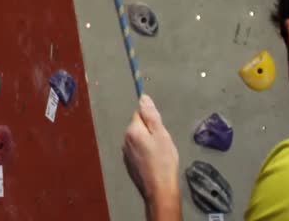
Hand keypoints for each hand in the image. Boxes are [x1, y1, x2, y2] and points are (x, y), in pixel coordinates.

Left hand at [122, 95, 180, 209]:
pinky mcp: (129, 164)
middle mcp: (125, 140)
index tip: (160, 131)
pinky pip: (138, 152)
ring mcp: (126, 153)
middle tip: (162, 143)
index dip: (151, 120)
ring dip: (148, 143)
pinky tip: (155, 163)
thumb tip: (143, 98)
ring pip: (138, 140)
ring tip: (160, 155)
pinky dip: (146, 154)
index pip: (139, 114)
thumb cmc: (163, 162)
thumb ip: (151, 115)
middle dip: (150, 132)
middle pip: (138, 127)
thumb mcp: (161, 135)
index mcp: (132, 131)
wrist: (159, 190)